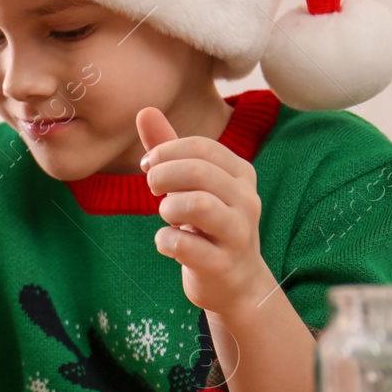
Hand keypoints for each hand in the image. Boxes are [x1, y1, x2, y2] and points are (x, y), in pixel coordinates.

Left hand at [138, 107, 276, 313]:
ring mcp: (238, 233)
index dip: (166, 152)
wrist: (233, 281)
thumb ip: (168, 148)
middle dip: (163, 175)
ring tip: (166, 215)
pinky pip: (183, 246)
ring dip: (168, 207)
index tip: (148, 165)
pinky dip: (164, 241)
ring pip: (198, 205)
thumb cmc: (206, 222)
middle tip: (152, 187)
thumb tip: (145, 110)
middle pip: (199, 171)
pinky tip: (167, 243)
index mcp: (240, 173)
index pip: (203, 147)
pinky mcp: (222, 264)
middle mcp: (246, 200)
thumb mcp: (190, 182)